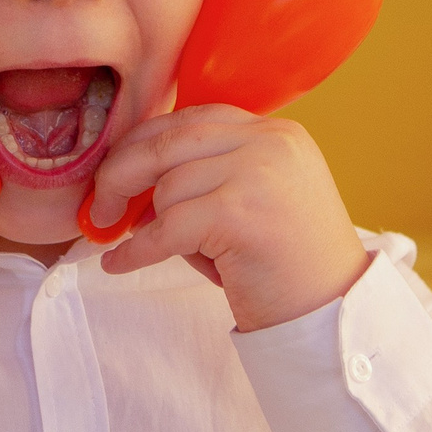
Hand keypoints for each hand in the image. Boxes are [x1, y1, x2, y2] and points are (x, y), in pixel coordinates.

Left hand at [89, 107, 369, 331]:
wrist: (331, 311)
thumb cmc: (286, 265)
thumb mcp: (254, 199)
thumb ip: (207, 175)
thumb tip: (127, 180)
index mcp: (276, 132)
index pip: (192, 119)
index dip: (144, 144)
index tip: (117, 170)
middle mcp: (270, 142)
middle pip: (168, 142)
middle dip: (121, 172)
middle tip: (100, 206)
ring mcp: (257, 173)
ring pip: (167, 189)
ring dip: (150, 224)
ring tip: (154, 249)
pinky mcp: (239, 213)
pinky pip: (166, 229)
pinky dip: (136, 251)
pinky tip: (119, 264)